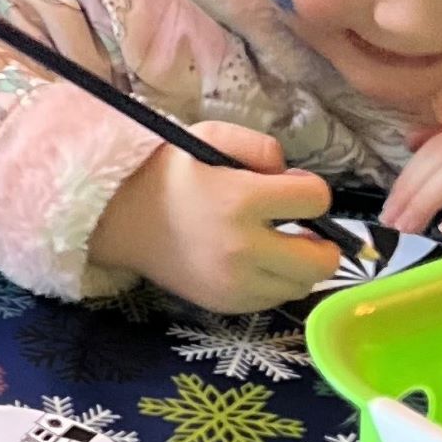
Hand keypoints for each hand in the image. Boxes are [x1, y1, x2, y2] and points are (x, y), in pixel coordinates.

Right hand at [89, 121, 341, 311]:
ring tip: (275, 245)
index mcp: (240, 200)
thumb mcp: (209, 136)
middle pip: (321, 260)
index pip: (317, 200)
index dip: (309, 190)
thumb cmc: (167, 173)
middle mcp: (243, 249)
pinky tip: (253, 262)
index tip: (288, 188)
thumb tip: (292, 176)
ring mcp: (235, 283)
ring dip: (298, 264)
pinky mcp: (226, 305)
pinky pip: (274, 300)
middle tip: (300, 227)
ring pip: (302, 285)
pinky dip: (274, 282)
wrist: (119, 219)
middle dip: (321, 241)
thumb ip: (259, 146)